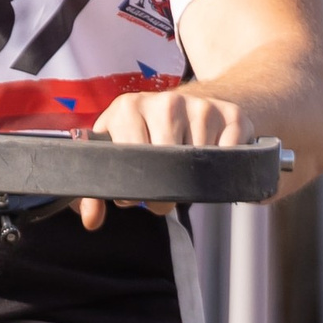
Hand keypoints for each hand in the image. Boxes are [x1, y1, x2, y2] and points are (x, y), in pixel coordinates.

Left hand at [79, 88, 244, 229]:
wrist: (192, 103)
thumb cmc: (145, 133)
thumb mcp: (115, 152)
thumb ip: (93, 192)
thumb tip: (91, 220)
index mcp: (129, 108)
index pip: (132, 158)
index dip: (135, 186)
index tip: (137, 193)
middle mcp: (165, 102)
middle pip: (168, 164)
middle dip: (164, 191)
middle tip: (161, 193)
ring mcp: (200, 106)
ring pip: (197, 163)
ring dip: (191, 179)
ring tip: (181, 171)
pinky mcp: (230, 114)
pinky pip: (228, 155)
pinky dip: (218, 169)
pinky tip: (206, 161)